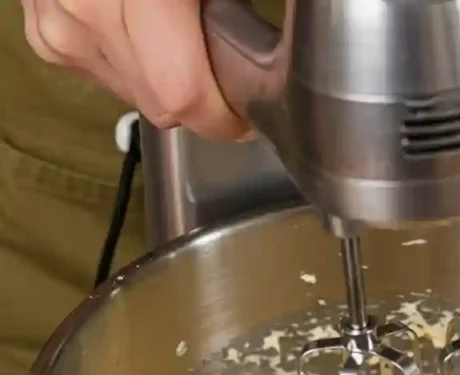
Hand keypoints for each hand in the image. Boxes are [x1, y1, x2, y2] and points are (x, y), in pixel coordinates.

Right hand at [21, 0, 246, 138]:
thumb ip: (231, 6)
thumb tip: (256, 48)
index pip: (181, 94)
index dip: (223, 116)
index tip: (249, 109)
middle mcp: (86, 10)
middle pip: (159, 103)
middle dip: (200, 97)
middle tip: (222, 60)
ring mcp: (57, 21)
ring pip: (132, 93)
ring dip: (164, 77)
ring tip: (178, 29)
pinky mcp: (41, 30)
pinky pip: (100, 72)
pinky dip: (128, 60)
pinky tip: (141, 24)